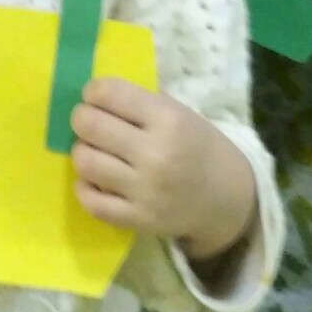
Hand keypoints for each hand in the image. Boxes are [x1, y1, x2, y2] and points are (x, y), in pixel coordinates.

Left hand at [70, 78, 255, 265]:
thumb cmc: (196, 146)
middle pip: (88, 124)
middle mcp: (156, 154)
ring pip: (84, 162)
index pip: (107, 92)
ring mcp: (146, 191)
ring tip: (97, 152)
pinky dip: (85, 188)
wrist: (228, 200)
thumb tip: (90, 98)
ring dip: (84, 152)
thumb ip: (137, 102)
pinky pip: (91, 202)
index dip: (93, 91)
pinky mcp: (139, 220)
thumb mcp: (179, 113)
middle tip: (91, 124)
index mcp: (168, 120)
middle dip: (83, 119)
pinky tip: (97, 180)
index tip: (96, 98)